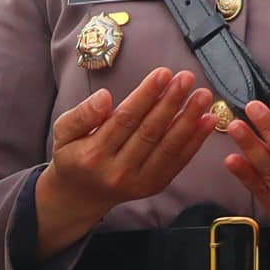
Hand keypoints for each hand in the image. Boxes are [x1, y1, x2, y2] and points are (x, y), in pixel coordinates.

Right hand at [35, 66, 217, 255]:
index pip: (125, 119)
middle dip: (171, 103)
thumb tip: (105, 97)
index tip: (163, 73)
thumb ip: (82, 114)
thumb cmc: (73, 155)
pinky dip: (195, 141)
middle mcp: (118, 171)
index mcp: (93, 155)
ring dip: (189, 120)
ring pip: (168, 147)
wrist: (80, 196)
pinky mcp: (154, 186)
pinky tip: (207, 120)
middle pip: (150, 132)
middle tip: (187, 77)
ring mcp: (139, 182)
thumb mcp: (63, 132)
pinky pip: (177, 161)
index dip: (146, 95)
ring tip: (203, 95)